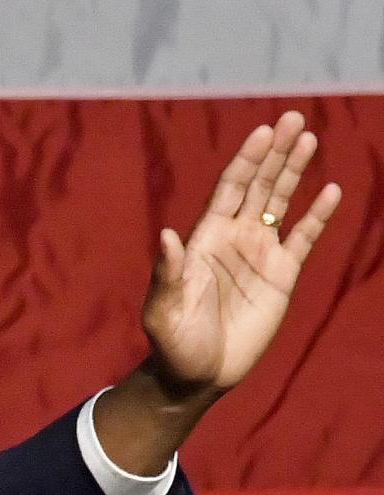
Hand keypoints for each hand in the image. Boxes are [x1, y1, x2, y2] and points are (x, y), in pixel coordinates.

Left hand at [141, 110, 342, 400]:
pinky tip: (330, 190)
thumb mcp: (163, 310)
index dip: (245, 160)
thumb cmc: (173, 343)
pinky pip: (303, 238)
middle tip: (292, 118)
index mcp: (203, 239)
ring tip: (308, 138)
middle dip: (273, 152)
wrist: (197, 374)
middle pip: (257, 185)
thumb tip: (166, 235)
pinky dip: (317, 215)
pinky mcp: (281, 275)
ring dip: (293, 171)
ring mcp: (259, 254)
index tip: (261, 132)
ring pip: (279, 202)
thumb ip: (167, 273)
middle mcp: (233, 238)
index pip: (228, 190)